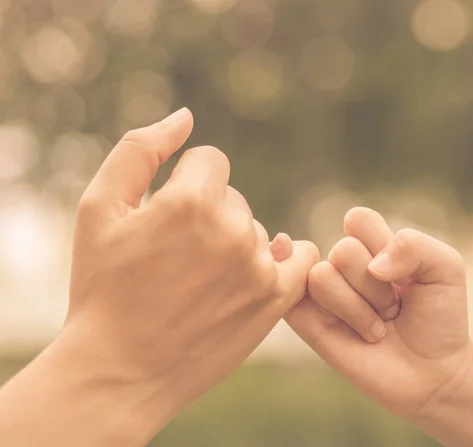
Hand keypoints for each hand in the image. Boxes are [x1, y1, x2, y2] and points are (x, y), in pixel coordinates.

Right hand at [64, 108, 318, 431]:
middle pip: (233, 198)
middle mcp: (233, 229)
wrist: (119, 370)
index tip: (166, 218)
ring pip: (258, 231)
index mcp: (190, 201)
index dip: (184, 184)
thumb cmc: (103, 287)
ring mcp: (259, 267)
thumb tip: (185, 118)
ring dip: (236, 244)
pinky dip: (286, 260)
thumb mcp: (99, 209)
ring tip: (200, 283)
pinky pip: (302, 259)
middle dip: (208, 215)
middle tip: (177, 257)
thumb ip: (140, 150)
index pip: (210, 161)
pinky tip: (258, 271)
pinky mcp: (275, 300)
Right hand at [286, 207, 472, 419]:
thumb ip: (414, 244)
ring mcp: (324, 293)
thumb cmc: (440, 317)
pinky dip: (332, 313)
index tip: (406, 275)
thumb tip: (372, 265)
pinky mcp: (307, 321)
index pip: (357, 219)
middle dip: (376, 287)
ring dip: (359, 309)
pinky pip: (298, 301)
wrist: (434, 373)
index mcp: (371, 244)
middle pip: (343, 250)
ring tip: (377, 328)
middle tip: (393, 309)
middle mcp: (343, 265)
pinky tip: (357, 332)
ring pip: (322, 276)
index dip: (381, 245)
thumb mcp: (446, 267)